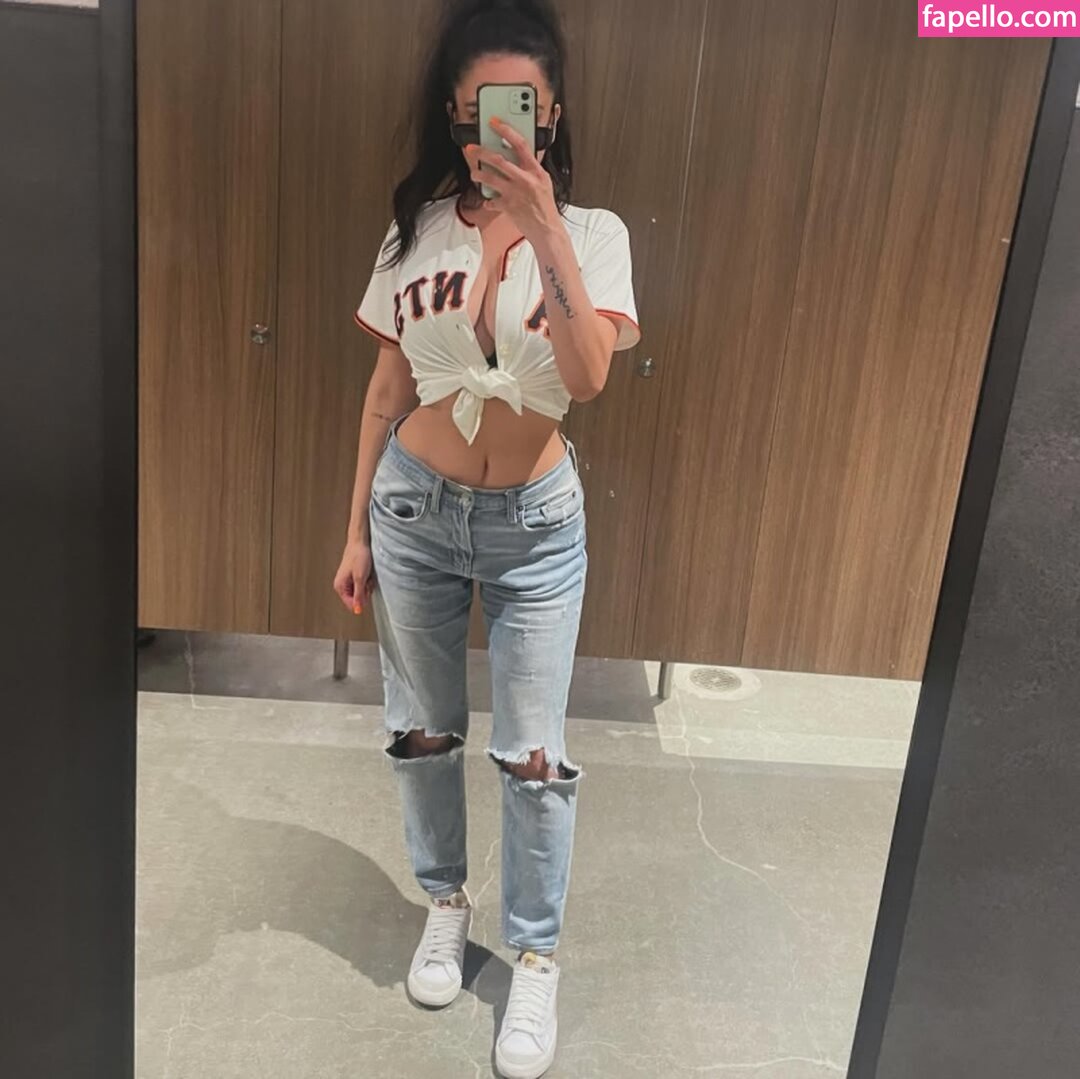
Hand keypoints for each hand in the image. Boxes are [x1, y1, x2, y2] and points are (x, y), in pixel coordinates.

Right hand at [333, 538, 375, 614]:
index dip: (362, 600)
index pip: (352, 604)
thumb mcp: (360, 578)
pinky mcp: (354, 577)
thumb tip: (357, 610)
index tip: (366, 589)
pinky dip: (367, 581)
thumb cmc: (359, 557)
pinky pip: (363, 585)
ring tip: (367, 574)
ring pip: (361, 592)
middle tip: (367, 580)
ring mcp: (348, 581)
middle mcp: (342, 585)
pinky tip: (367, 573)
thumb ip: (359, 595)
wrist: (360, 542)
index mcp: (340, 587)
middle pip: (357, 599)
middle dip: (365, 591)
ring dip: (367, 586)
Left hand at [465, 117, 559, 240]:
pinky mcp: (508, 206)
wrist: (547, 230)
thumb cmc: (545, 207)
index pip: (520, 143)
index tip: (494, 123)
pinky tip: (487, 201)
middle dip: (481, 152)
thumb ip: (531, 169)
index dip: (506, 130)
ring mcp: (515, 193)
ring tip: (474, 173)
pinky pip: (491, 201)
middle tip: (471, 148)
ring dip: (478, 174)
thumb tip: (518, 157)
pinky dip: (487, 202)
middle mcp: (525, 179)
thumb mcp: (544, 182)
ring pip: (490, 178)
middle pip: (499, 160)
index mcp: (535, 170)